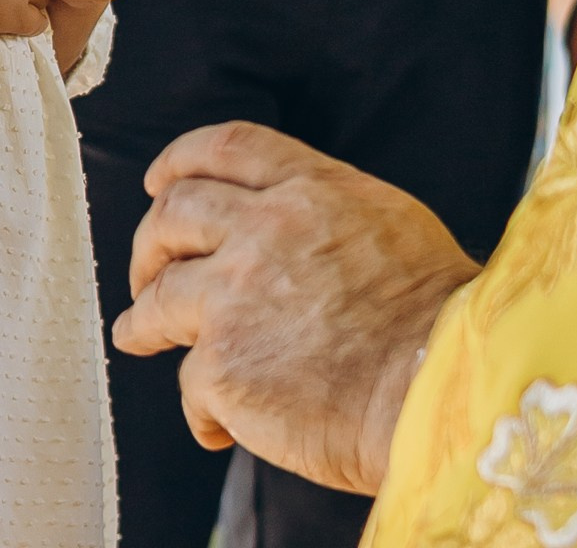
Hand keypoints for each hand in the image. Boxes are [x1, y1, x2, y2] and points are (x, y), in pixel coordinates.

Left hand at [113, 123, 480, 496]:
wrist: (439, 391)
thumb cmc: (437, 321)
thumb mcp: (391, 226)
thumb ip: (328, 213)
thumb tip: (290, 223)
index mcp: (309, 190)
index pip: (225, 148)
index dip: (180, 161)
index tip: (159, 182)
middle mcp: (262, 231)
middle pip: (173, 215)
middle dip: (149, 243)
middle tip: (148, 271)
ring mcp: (233, 297)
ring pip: (159, 298)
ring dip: (143, 319)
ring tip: (137, 336)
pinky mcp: (221, 366)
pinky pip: (190, 383)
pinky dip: (202, 408)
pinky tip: (217, 428)